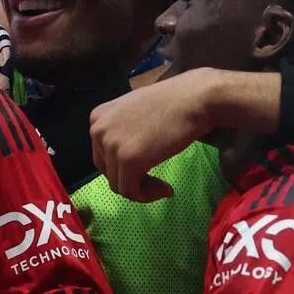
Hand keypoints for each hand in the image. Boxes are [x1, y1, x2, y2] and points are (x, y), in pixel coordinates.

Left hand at [90, 69, 218, 200]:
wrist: (195, 98)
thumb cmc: (173, 102)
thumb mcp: (133, 110)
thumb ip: (120, 130)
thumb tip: (120, 156)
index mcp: (97, 117)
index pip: (102, 154)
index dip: (121, 167)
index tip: (144, 169)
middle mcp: (98, 130)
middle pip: (108, 171)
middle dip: (130, 179)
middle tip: (154, 182)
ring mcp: (112, 145)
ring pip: (119, 184)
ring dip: (141, 190)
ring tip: (162, 186)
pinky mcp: (129, 160)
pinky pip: (131, 191)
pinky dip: (147, 196)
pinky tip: (165, 189)